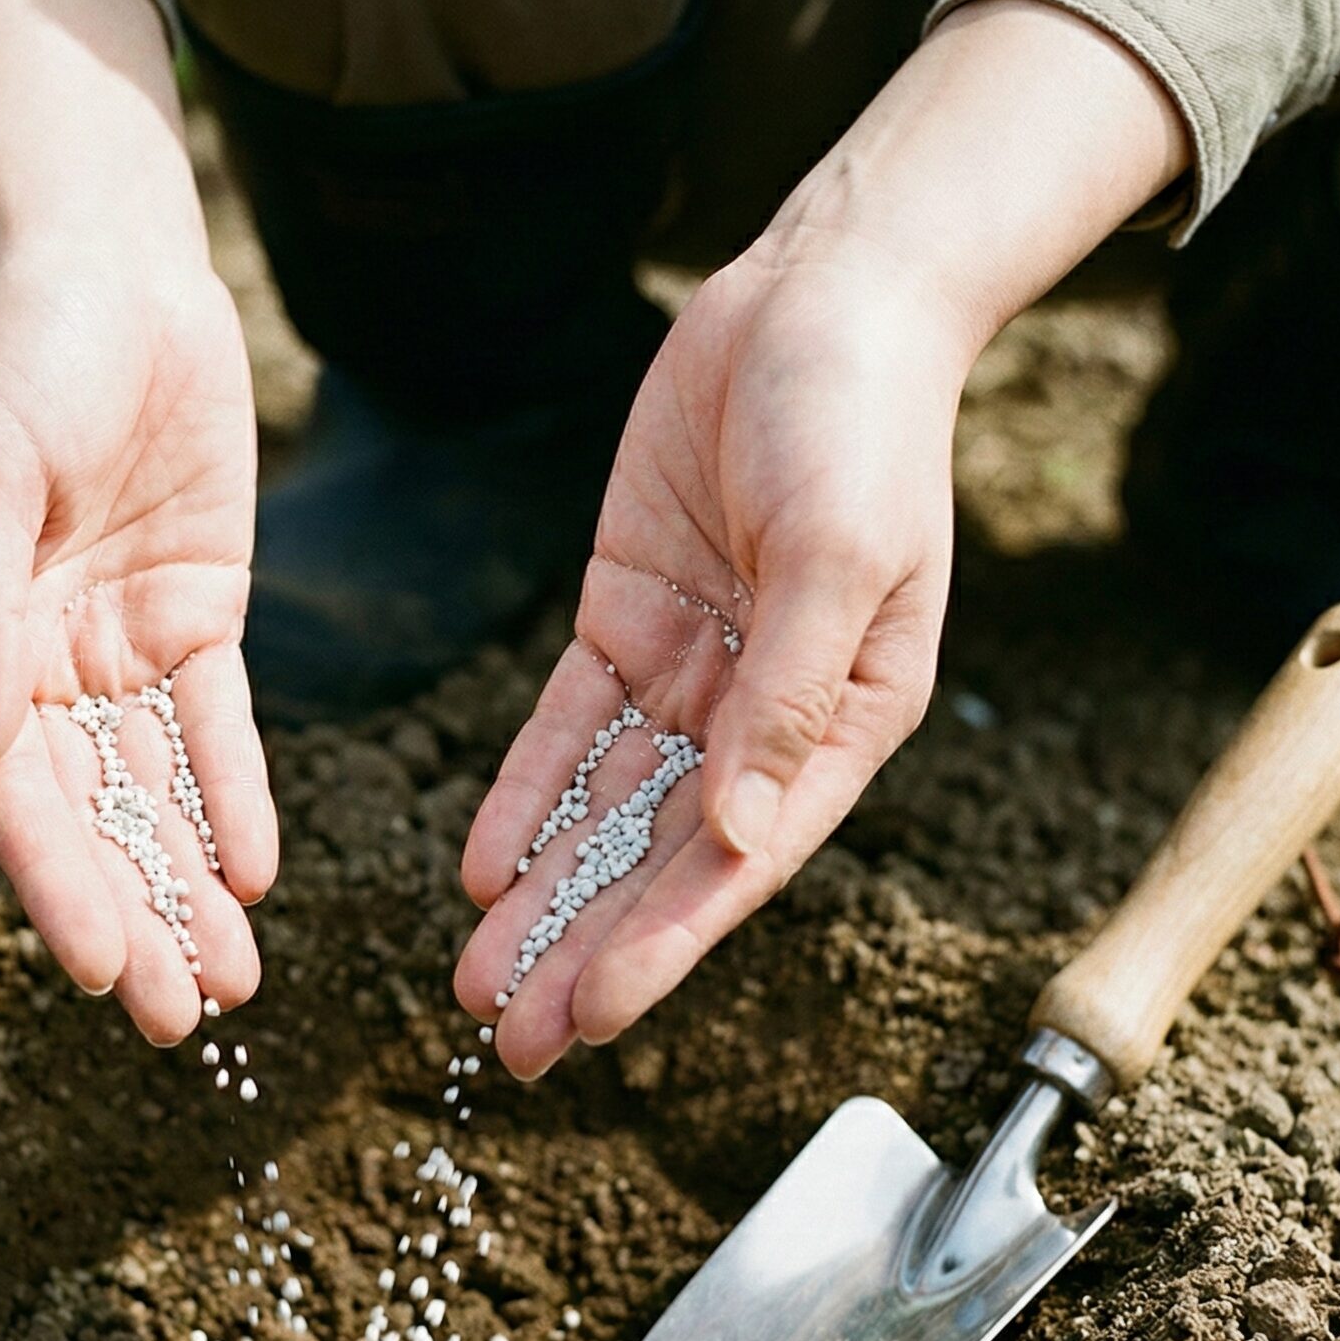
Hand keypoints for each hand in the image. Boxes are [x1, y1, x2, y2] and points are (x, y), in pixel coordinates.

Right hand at [0, 0, 274, 1039]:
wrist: (112, 265)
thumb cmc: (20, 352)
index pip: (12, 797)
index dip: (55, 888)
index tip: (100, 974)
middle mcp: (34, 663)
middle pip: (89, 819)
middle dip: (132, 920)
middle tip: (178, 1020)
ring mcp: (116, 645)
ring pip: (157, 794)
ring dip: (189, 885)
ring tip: (229, 981)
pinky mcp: (194, 615)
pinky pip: (218, 729)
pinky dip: (236, 798)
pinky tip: (258, 872)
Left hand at [454, 258, 959, 1076]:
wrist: (822, 298)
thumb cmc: (862, 424)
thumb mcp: (837, 558)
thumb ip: (784, 696)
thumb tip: (733, 835)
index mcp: (842, 722)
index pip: (735, 863)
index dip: (660, 948)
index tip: (587, 1021)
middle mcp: (765, 716)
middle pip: (659, 860)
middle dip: (584, 950)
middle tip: (507, 1043)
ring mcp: (693, 670)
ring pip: (603, 808)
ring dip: (544, 893)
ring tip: (477, 977)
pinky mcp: (627, 620)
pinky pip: (565, 726)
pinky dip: (526, 791)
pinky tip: (483, 863)